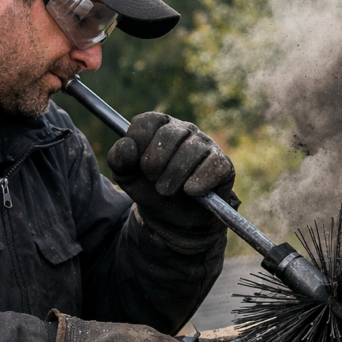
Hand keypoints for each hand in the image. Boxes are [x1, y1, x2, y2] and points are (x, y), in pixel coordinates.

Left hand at [107, 112, 238, 253]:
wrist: (173, 220)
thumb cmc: (150, 191)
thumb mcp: (127, 178)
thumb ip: (119, 160)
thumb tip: (127, 145)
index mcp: (159, 126)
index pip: (147, 121)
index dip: (139, 144)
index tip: (138, 165)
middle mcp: (184, 130)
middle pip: (169, 135)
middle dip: (155, 164)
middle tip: (153, 181)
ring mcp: (206, 145)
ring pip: (191, 151)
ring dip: (175, 177)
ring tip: (168, 191)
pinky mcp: (223, 164)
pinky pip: (213, 166)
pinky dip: (199, 182)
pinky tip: (191, 191)